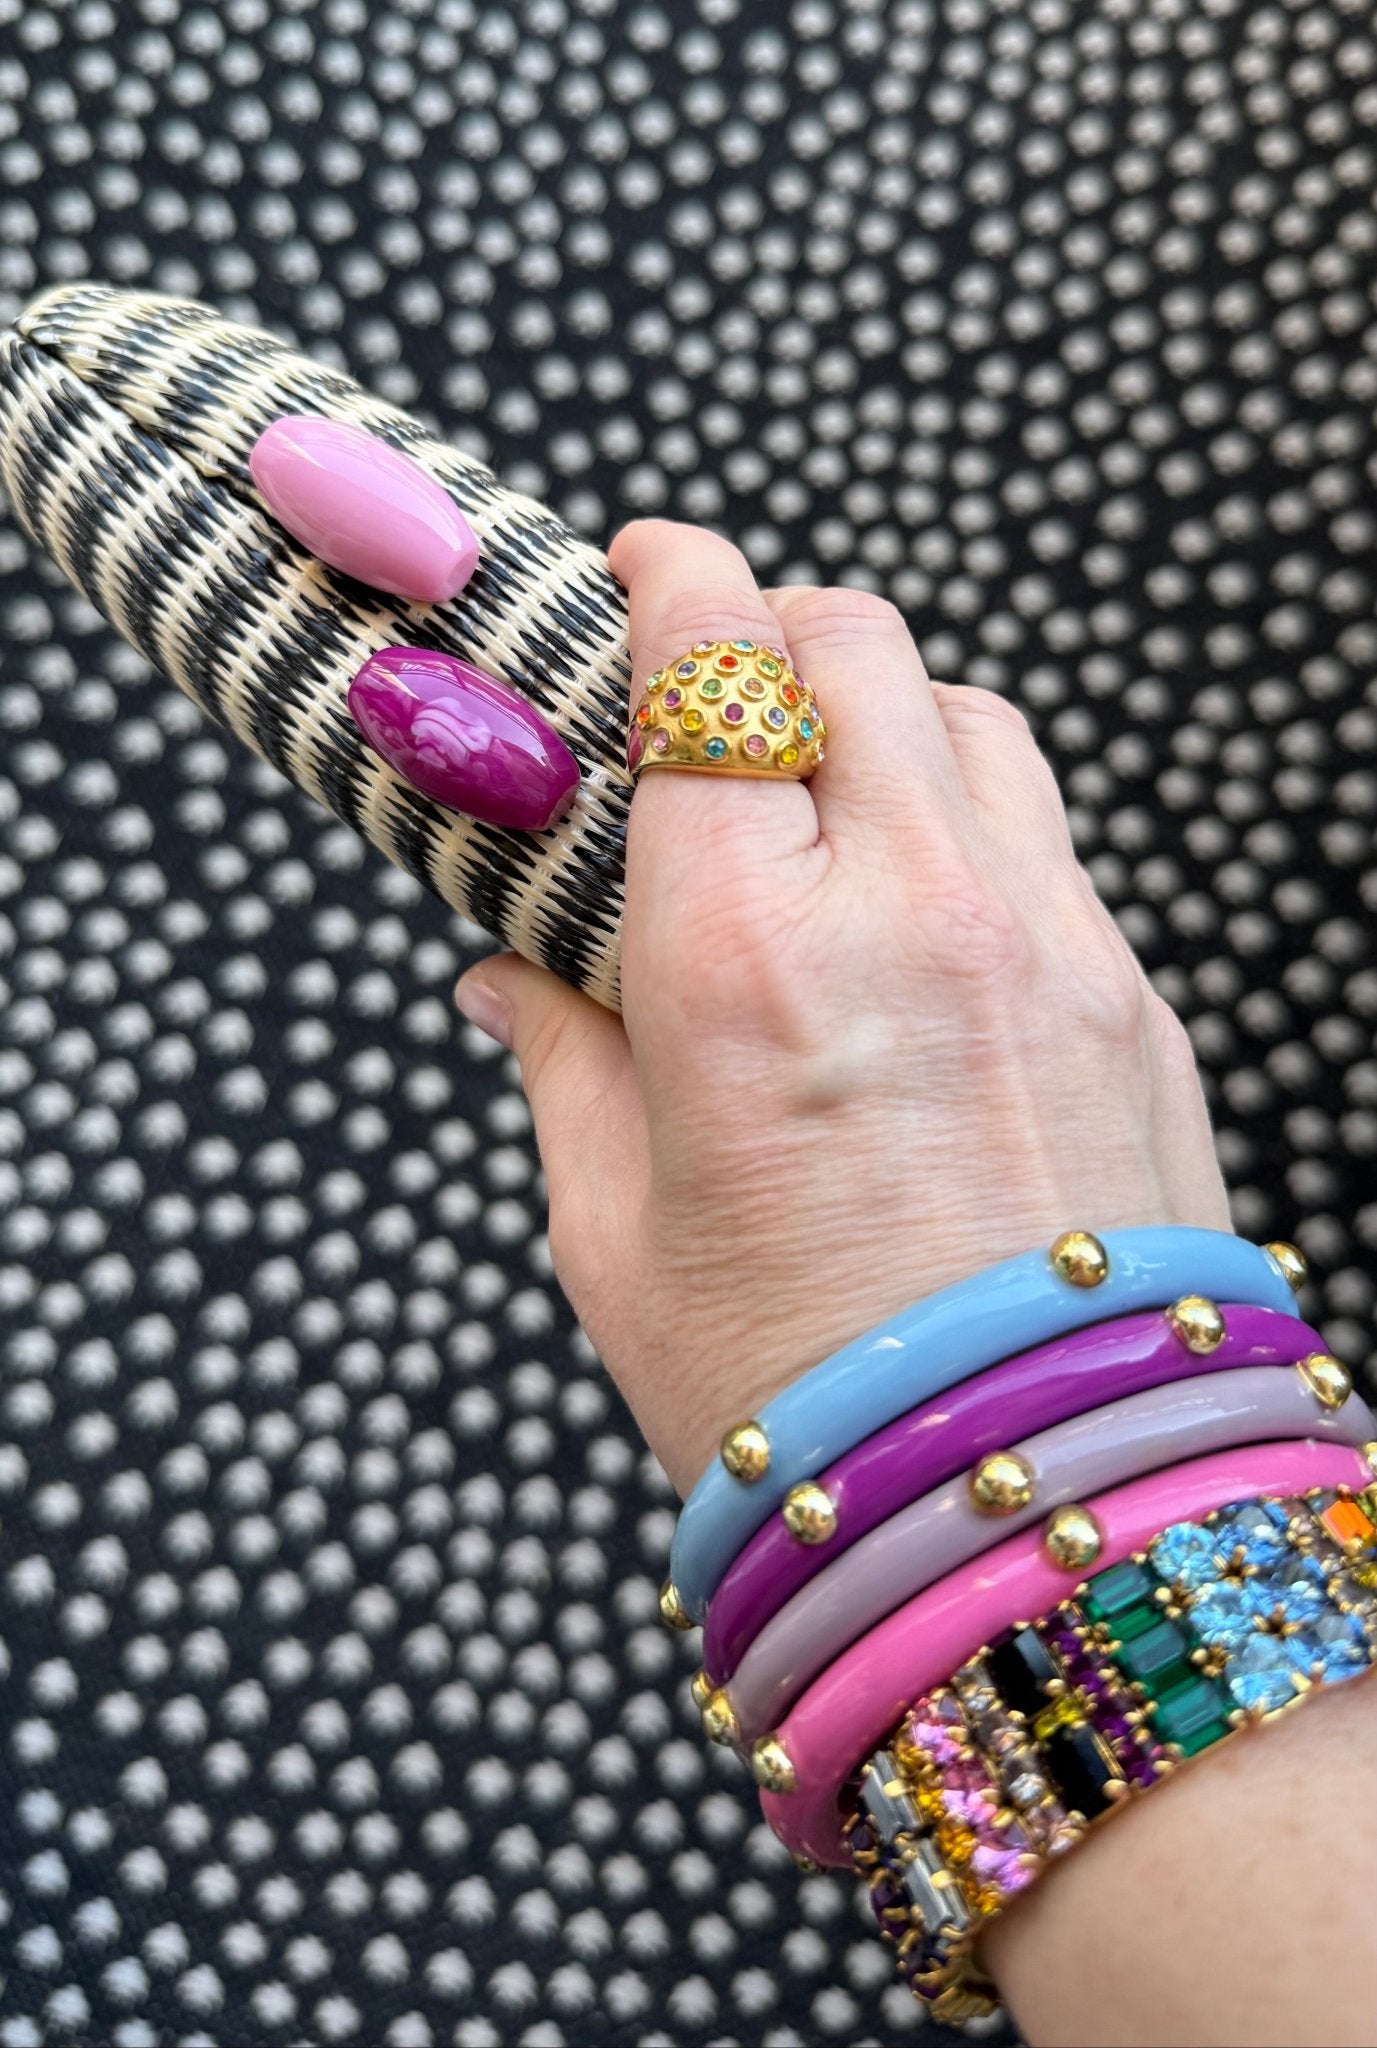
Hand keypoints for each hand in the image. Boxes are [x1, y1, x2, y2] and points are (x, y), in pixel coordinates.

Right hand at [454, 519, 1231, 1494]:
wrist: (1028, 1525)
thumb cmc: (786, 1399)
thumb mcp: (616, 1234)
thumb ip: (563, 1067)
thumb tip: (510, 979)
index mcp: (743, 958)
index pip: (714, 666)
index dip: (672, 579)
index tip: (640, 568)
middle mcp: (912, 911)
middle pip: (856, 646)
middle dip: (772, 632)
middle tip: (718, 693)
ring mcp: (1050, 947)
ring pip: (977, 720)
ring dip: (889, 716)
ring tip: (830, 799)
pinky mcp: (1138, 1004)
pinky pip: (1052, 845)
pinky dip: (975, 829)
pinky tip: (924, 928)